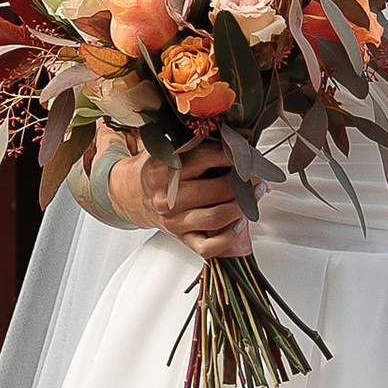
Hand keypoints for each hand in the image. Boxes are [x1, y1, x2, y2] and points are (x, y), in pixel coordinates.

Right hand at [113, 134, 249, 260]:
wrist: (131, 194)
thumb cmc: (156, 170)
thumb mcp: (166, 149)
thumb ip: (192, 143)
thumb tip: (232, 140)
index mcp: (163, 170)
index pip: (205, 158)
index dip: (232, 155)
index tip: (247, 153)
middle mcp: (167, 198)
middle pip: (215, 189)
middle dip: (243, 181)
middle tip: (256, 174)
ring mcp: (174, 220)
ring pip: (215, 217)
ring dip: (242, 206)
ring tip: (255, 194)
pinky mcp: (181, 238)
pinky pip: (208, 246)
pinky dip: (228, 237)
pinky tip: (239, 223)